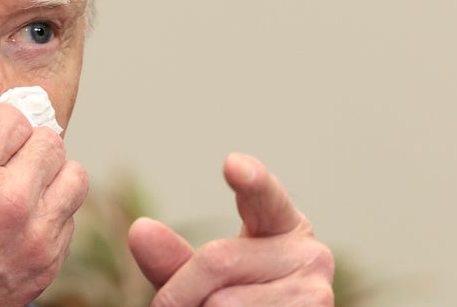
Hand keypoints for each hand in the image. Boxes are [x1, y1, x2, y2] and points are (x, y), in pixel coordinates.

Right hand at [0, 103, 88, 305]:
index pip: (14, 116)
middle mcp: (7, 199)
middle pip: (50, 141)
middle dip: (26, 145)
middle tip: (7, 159)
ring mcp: (32, 235)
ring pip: (74, 176)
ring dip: (50, 176)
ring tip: (26, 186)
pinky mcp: (45, 265)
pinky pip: (69, 219)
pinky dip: (51, 214)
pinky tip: (22, 221)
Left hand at [128, 153, 333, 305]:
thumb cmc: (235, 302)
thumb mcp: (202, 278)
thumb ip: (174, 259)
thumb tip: (141, 231)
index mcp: (282, 224)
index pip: (265, 196)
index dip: (250, 181)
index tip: (233, 164)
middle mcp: (309, 252)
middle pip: (216, 260)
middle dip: (179, 293)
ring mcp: (315, 290)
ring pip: (222, 302)